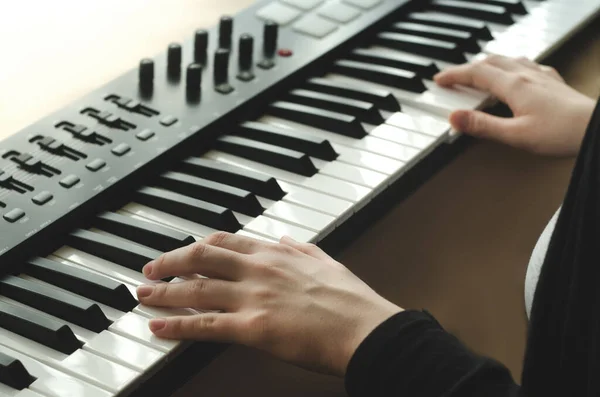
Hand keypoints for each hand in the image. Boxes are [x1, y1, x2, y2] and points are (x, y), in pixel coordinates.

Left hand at [136, 233, 401, 376]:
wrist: (365, 328)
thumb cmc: (351, 300)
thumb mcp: (327, 262)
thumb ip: (303, 249)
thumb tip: (288, 239)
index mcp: (276, 253)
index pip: (225, 241)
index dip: (198, 245)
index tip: (183, 251)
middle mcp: (259, 270)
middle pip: (201, 258)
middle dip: (170, 262)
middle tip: (150, 269)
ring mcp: (253, 297)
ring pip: (195, 289)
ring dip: (163, 291)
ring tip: (143, 294)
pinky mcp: (253, 328)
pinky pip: (205, 325)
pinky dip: (176, 324)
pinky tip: (158, 325)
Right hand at [434, 55, 594, 155]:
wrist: (594, 130)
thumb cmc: (562, 133)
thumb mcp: (515, 136)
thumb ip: (483, 126)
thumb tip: (455, 119)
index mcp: (514, 86)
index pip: (476, 74)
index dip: (455, 75)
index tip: (439, 79)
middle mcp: (527, 76)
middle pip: (490, 63)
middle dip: (468, 68)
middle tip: (454, 77)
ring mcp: (542, 77)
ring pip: (508, 60)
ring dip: (488, 64)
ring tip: (478, 72)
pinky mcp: (553, 83)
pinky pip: (527, 65)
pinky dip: (510, 66)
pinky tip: (516, 72)